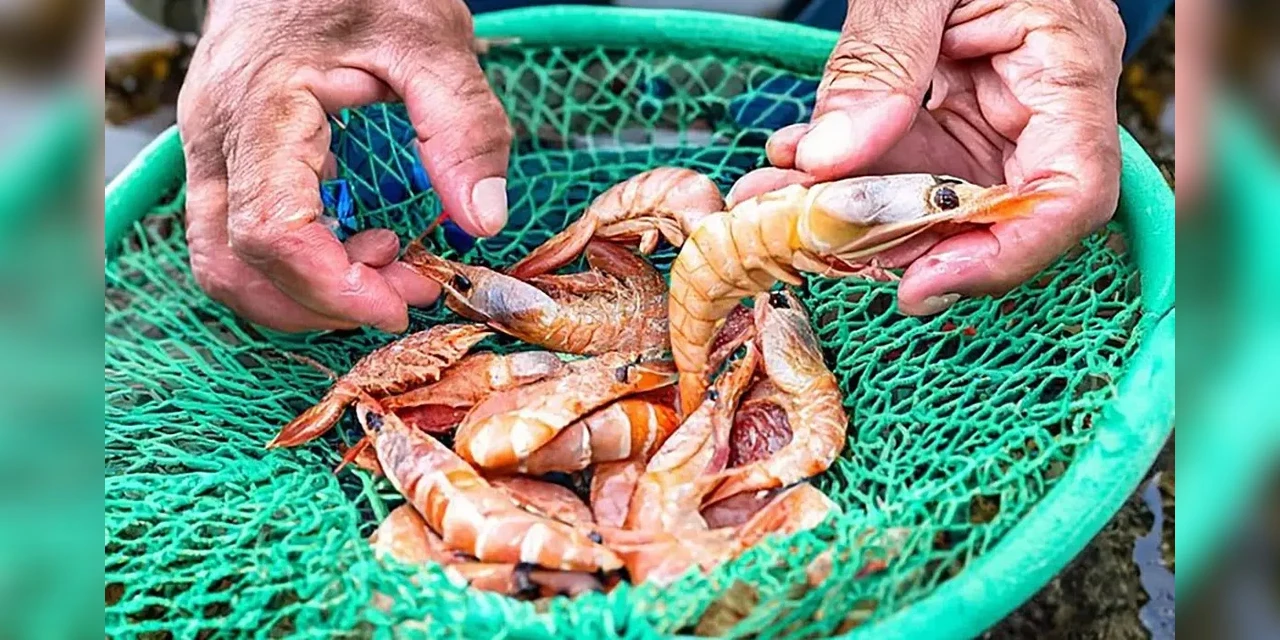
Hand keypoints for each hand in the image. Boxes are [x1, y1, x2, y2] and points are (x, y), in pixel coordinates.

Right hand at [178, 0, 511, 331]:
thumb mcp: (433, 38)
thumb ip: (463, 126)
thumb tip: (483, 219)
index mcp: (262, 106)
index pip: (270, 231)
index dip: (332, 287)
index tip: (401, 303)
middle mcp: (216, 136)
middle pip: (235, 264)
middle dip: (324, 300)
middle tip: (406, 289)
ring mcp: (210, 148)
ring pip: (223, 262)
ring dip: (302, 292)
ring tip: (383, 265)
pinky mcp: (224, 156)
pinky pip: (236, 236)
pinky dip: (294, 264)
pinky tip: (356, 243)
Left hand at [730, 0, 1125, 314]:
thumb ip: (882, 59)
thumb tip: (832, 158)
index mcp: (1068, 63)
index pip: (1070, 193)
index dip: (1004, 255)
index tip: (920, 283)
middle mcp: (1039, 103)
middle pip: (990, 211)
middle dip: (895, 239)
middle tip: (811, 242)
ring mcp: (995, 111)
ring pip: (931, 196)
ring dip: (851, 211)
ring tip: (773, 206)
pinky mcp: (952, 111)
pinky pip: (902, 163)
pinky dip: (844, 174)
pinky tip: (788, 167)